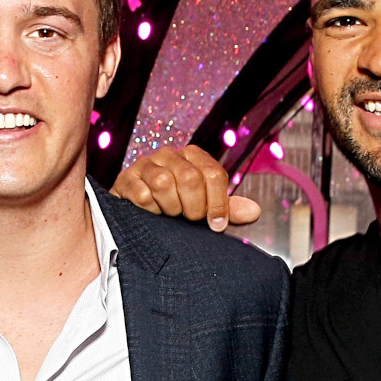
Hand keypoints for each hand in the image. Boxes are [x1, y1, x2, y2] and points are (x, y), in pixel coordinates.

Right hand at [110, 144, 262, 230]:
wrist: (138, 215)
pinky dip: (150, 210)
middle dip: (194, 207)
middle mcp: (168, 154)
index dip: (218, 203)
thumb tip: (255, 212)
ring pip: (164, 183)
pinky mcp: (125, 178)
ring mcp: (145, 164)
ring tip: (169, 215)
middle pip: (190, 177)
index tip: (217, 226)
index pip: (213, 174)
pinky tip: (150, 213)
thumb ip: (228, 210)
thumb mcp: (205, 209)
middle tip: (189, 219)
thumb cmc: (176, 209)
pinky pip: (142, 195)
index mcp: (193, 156)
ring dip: (170, 208)